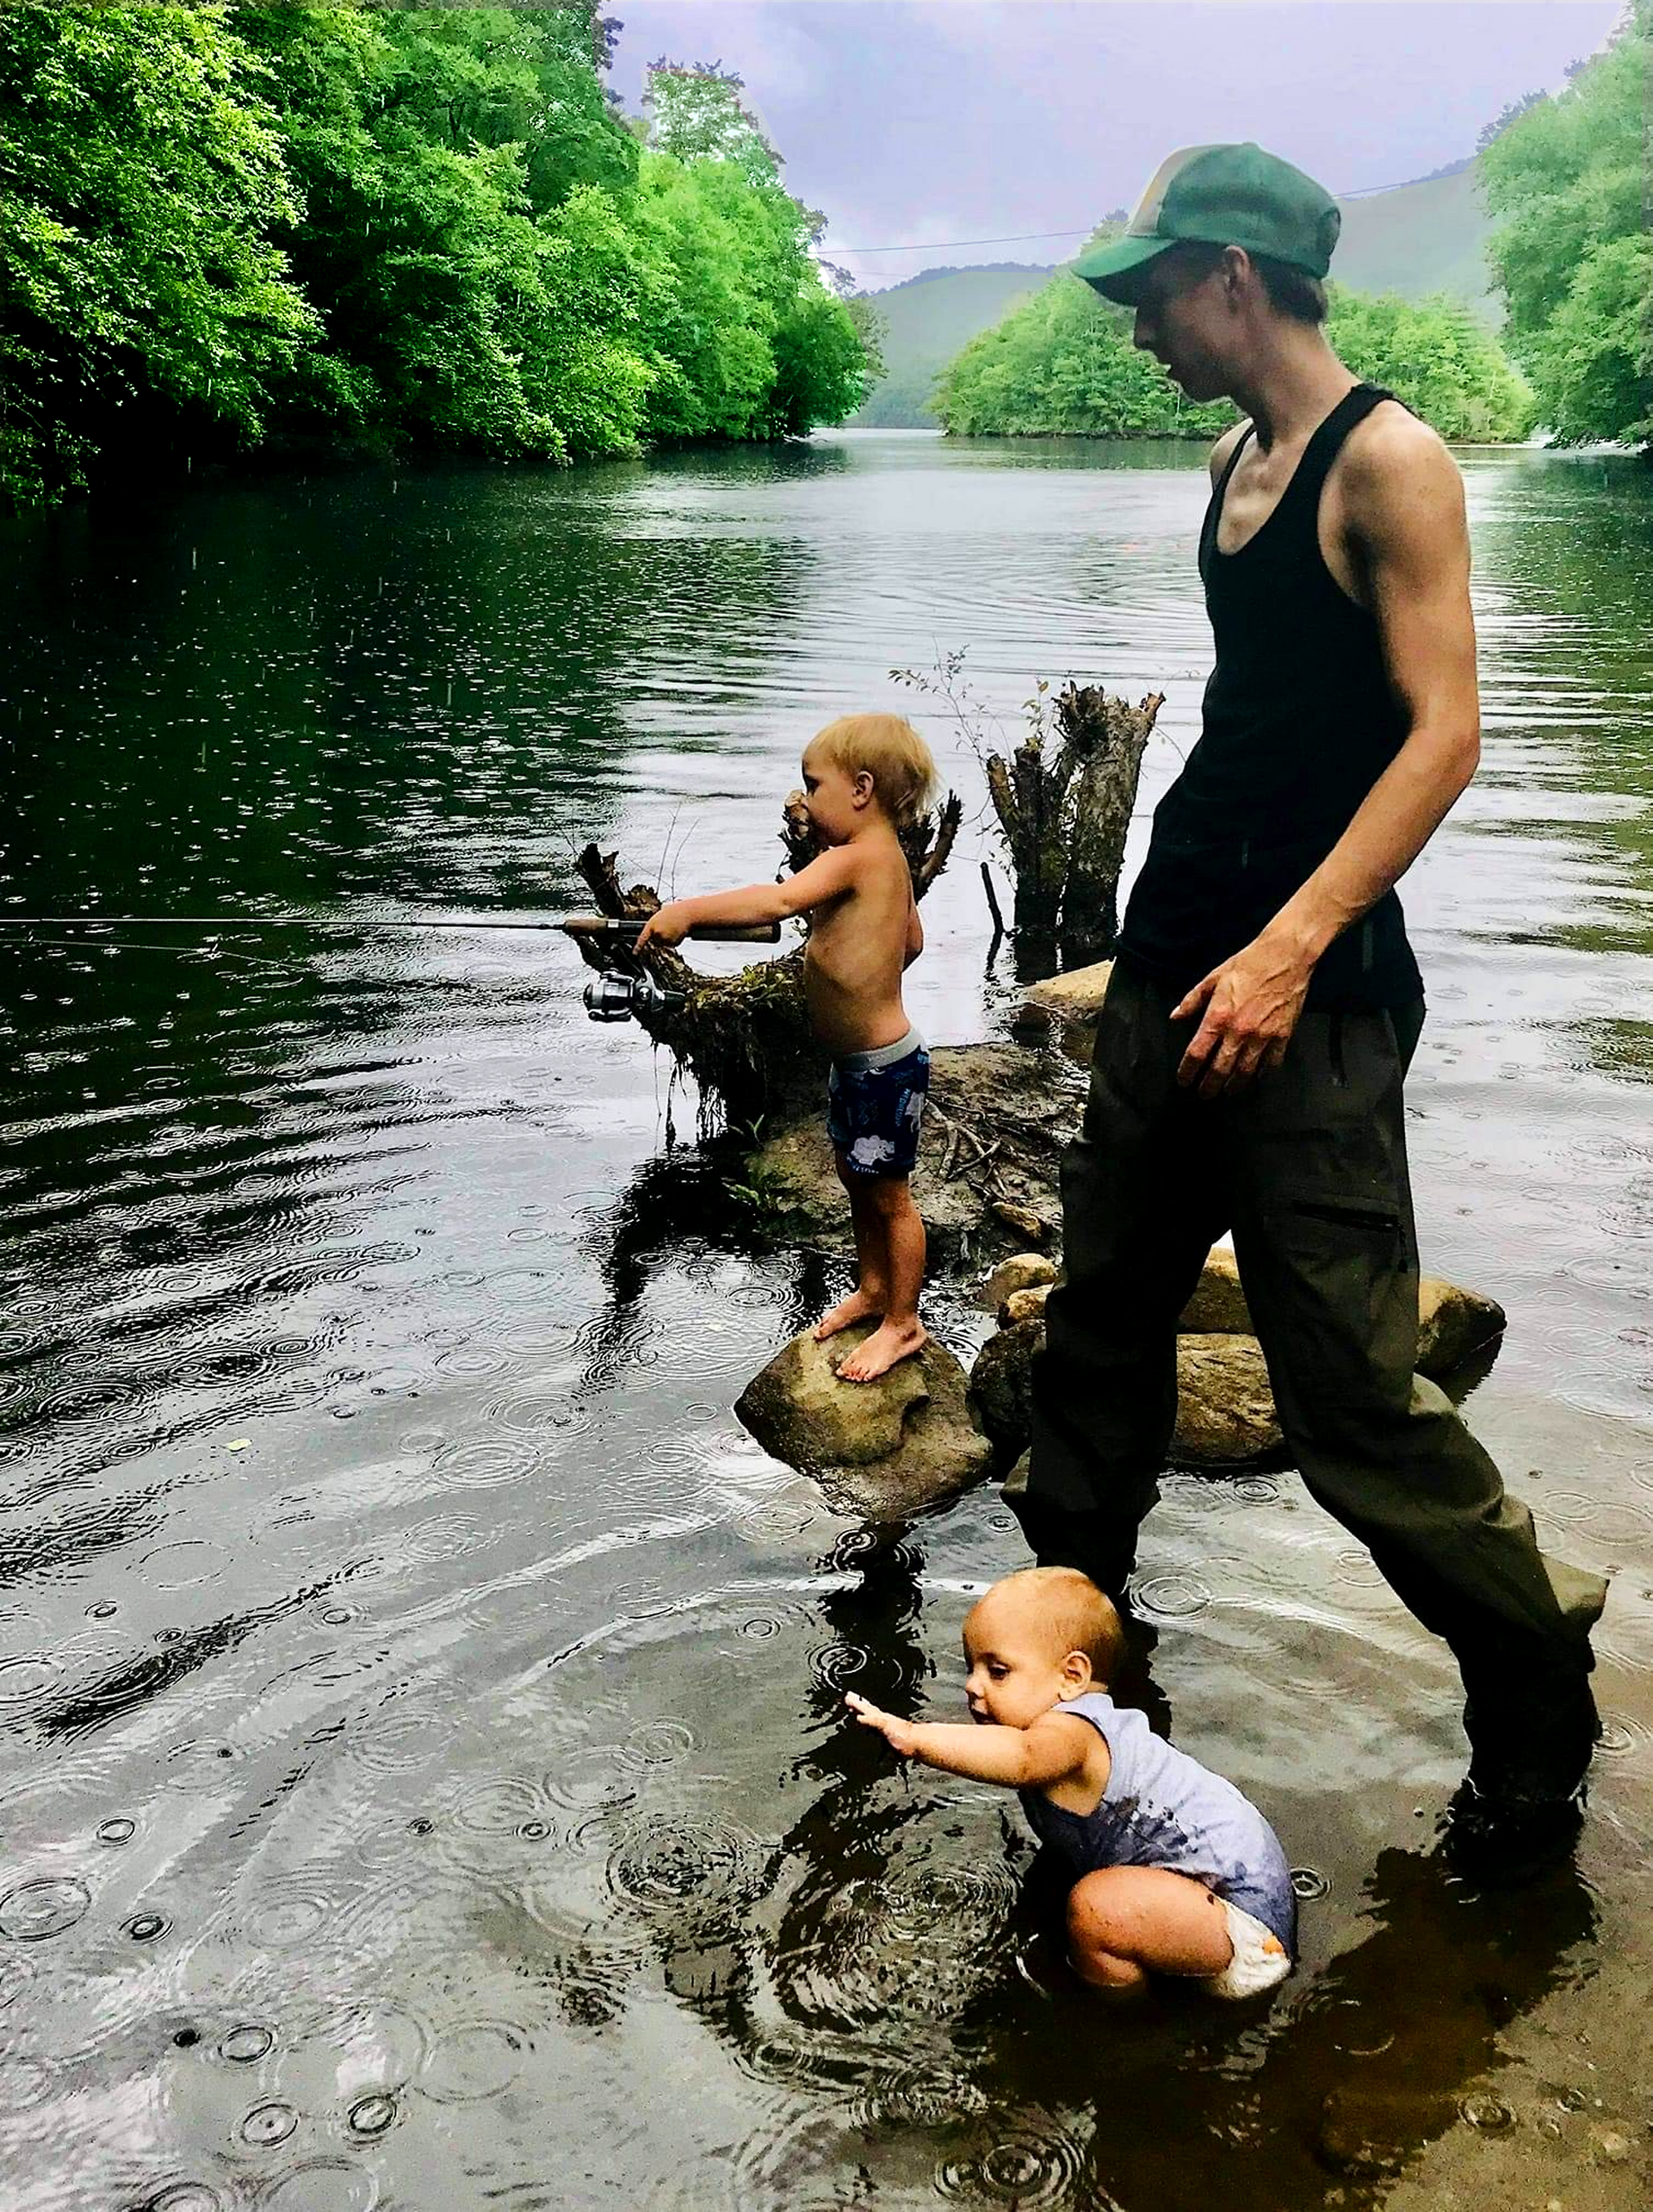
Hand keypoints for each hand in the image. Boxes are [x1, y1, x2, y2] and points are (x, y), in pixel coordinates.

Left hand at [633, 901, 691, 952]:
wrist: (688, 913)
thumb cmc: (677, 910)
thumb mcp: (662, 913)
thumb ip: (656, 922)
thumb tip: (656, 925)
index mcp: (652, 924)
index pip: (643, 938)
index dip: (638, 947)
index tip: (635, 953)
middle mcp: (656, 932)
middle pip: (656, 940)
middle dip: (661, 936)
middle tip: (669, 926)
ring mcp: (664, 938)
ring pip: (665, 942)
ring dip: (669, 937)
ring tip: (675, 927)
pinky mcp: (672, 942)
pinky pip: (672, 944)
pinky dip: (676, 939)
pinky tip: (679, 931)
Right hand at [845, 1690, 919, 1756]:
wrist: (917, 1743)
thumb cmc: (903, 1734)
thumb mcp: (884, 1725)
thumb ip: (872, 1720)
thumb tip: (859, 1717)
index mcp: (879, 1716)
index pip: (864, 1707)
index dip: (855, 1703)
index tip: (847, 1697)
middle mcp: (882, 1720)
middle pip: (867, 1710)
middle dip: (858, 1704)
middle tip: (850, 1697)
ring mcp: (886, 1728)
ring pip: (872, 1718)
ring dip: (864, 1714)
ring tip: (858, 1711)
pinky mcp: (889, 1737)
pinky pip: (878, 1731)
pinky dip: (874, 1731)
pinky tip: (871, 1733)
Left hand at [1172, 930, 1315, 1096]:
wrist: (1284, 956)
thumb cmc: (1247, 964)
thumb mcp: (1212, 978)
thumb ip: (1192, 1001)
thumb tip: (1175, 1017)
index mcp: (1218, 1017)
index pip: (1197, 1053)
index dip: (1188, 1071)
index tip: (1184, 1081)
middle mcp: (1238, 1031)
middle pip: (1220, 1069)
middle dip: (1209, 1086)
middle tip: (1204, 1094)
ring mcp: (1262, 1036)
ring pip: (1245, 1071)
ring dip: (1234, 1085)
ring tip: (1228, 1091)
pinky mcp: (1282, 1035)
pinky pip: (1271, 1063)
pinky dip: (1263, 1073)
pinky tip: (1257, 1077)